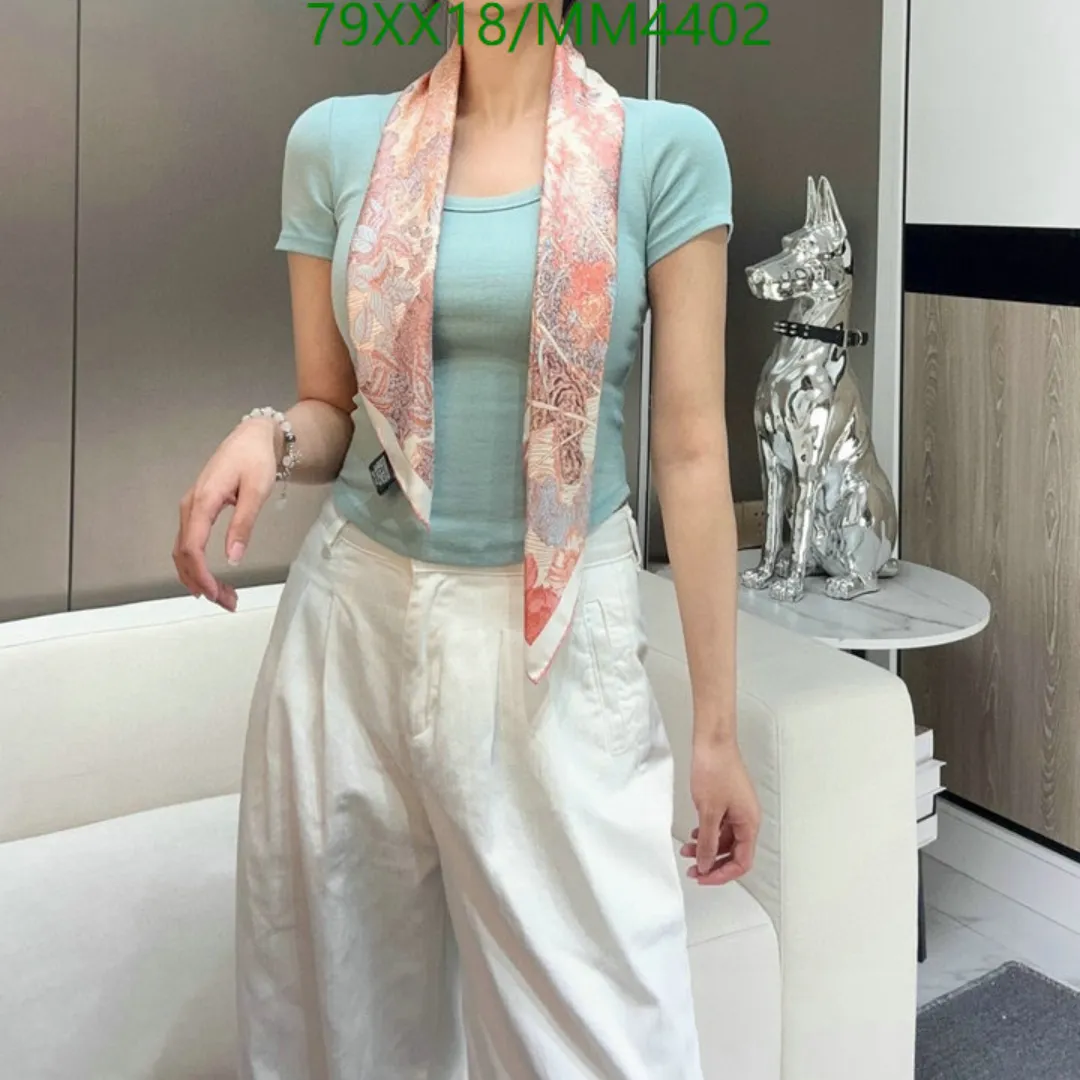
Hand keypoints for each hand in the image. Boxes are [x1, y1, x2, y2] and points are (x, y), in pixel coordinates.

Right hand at [172, 417, 278, 611]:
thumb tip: (233, 557)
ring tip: (224, 597)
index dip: (201, 575)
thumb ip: (243, 524)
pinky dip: (198, 565)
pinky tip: (212, 578)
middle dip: (201, 583)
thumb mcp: (256, 491)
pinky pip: (189, 543)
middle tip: (227, 603)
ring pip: (184, 552)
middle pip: (184, 554)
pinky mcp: (197, 510)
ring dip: (199, 577)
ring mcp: (191, 509)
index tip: (216, 595)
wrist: (252, 438)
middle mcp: (190, 507)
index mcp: (203, 502)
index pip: (192, 547)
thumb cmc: (256, 460)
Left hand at [681, 736, 760, 885]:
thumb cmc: (715, 770)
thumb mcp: (708, 811)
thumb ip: (708, 842)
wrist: (713, 741)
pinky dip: (707, 833)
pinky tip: (693, 835)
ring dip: (707, 848)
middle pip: (734, 853)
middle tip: (692, 869)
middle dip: (713, 863)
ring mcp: (738, 809)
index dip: (722, 874)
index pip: (742, 862)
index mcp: (749, 824)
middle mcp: (747, 819)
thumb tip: (707, 865)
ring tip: (686, 850)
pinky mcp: (728, 801)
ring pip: (724, 840)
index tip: (703, 877)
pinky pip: (720, 826)